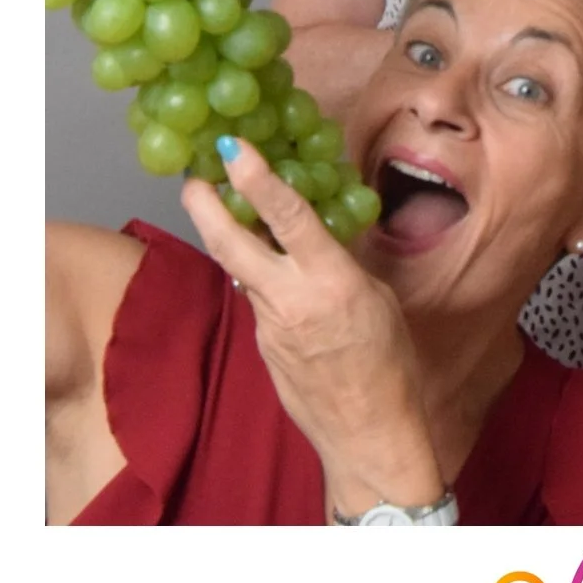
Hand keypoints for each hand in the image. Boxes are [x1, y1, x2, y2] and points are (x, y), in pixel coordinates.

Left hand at [181, 140, 444, 514]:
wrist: (368, 434)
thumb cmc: (390, 365)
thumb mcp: (378, 300)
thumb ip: (342, 265)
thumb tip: (320, 235)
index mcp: (331, 282)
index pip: (288, 218)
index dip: (257, 178)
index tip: (233, 148)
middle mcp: (291, 300)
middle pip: (233, 245)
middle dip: (206, 207)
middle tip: (192, 177)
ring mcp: (269, 326)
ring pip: (240, 270)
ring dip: (229, 237)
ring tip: (225, 208)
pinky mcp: (261, 347)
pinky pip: (257, 301)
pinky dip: (259, 279)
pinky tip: (271, 274)